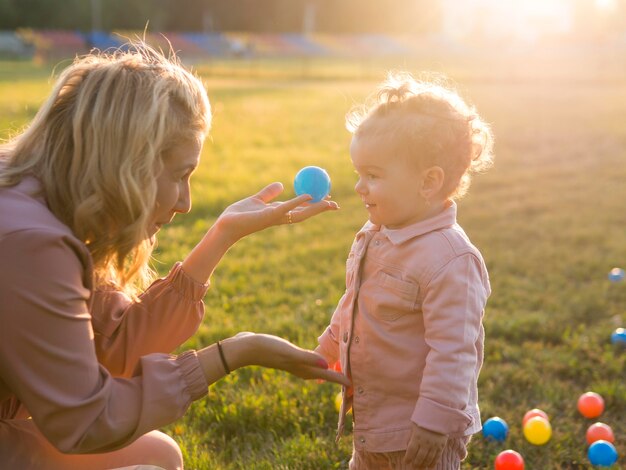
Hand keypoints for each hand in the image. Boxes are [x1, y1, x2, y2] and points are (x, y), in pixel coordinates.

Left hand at [215, 182, 338, 243]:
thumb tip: (281, 184)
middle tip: (335, 204)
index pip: (300, 209)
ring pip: (302, 213)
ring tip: (331, 204)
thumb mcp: (257, 199)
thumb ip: (269, 193)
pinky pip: (287, 207)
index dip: (314, 205)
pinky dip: (299, 201)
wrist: (227, 224)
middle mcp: (280, 217)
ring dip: (317, 208)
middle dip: (321, 210)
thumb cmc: (239, 214)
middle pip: (306, 213)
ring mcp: (276, 217)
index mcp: (278, 213)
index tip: (326, 198)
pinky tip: (309, 195)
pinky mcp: (270, 215)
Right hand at [225, 332, 350, 386]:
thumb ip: (307, 358)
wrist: (246, 348)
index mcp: (302, 368)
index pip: (326, 375)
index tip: (354, 385)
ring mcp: (293, 363)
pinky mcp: (288, 357)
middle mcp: (299, 368)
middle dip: (336, 379)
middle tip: (350, 383)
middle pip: (323, 376)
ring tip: (338, 371)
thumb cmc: (267, 348)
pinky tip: (316, 360)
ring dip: (327, 372)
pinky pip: (307, 363)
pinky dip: (315, 363)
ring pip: (315, 371)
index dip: (340, 379)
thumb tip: (326, 365)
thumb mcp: (289, 352)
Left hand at [403, 423, 447, 468]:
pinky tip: (430, 466)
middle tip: (414, 467)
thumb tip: (407, 446)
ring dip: (424, 464)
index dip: (408, 458)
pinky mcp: (441, 445)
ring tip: (421, 467)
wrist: (438, 415)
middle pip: (419, 457)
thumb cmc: (423, 419)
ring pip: (428, 458)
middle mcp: (425, 443)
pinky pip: (437, 457)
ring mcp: (434, 445)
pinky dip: (433, 463)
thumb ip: (410, 437)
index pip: (411, 451)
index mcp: (417, 437)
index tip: (406, 461)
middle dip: (416, 463)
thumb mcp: (414, 426)